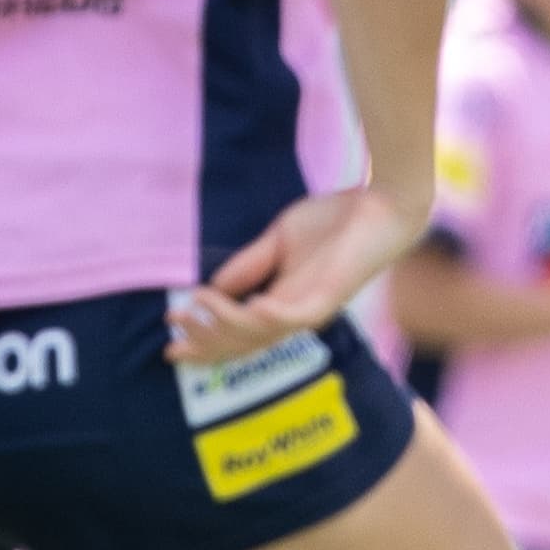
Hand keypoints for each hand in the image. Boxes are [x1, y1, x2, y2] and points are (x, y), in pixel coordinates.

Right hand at [168, 183, 423, 365]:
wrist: (380, 206)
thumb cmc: (333, 222)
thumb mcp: (277, 242)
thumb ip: (249, 264)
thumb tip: (211, 286)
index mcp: (284, 304)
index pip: (238, 335)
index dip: (204, 342)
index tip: (170, 343)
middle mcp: (297, 315)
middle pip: (244, 344)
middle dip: (205, 344)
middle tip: (172, 337)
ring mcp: (313, 309)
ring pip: (260, 333)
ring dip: (224, 325)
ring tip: (196, 309)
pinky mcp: (329, 297)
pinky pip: (294, 318)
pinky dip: (268, 318)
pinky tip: (248, 308)